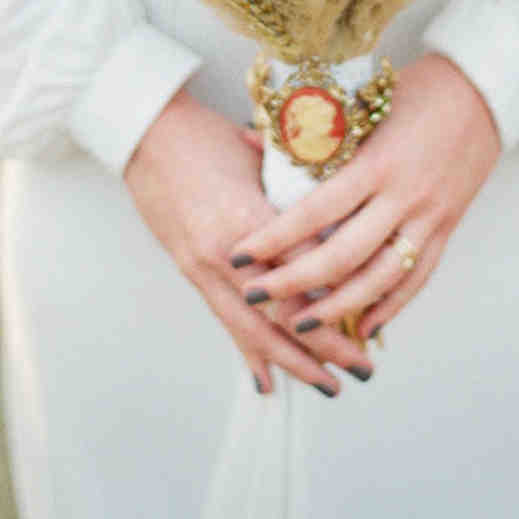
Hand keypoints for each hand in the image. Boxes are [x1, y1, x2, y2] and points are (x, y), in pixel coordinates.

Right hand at [123, 87, 374, 395]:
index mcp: (249, 219)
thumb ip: (296, 198)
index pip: (305, 274)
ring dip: (291, 361)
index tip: (373, 324)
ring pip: (252, 329)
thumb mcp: (262, 161)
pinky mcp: (188, 270)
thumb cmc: (207, 135)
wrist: (146, 134)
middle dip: (324, 348)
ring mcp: (202, 266)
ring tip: (326, 384)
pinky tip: (267, 381)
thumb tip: (341, 222)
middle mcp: (225, 253)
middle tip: (363, 369)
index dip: (339, 302)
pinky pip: (224, 319)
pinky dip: (248, 351)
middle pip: (281, 314)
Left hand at [226, 52, 501, 339]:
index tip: (240, 256)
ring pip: (379, 278)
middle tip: (255, 297)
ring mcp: (429, 216)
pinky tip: (363, 325)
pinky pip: (418, 277)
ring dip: (338, 307)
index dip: (275, 239)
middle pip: (342, 255)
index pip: (315, 212)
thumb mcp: (359, 103)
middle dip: (294, 283)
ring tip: (300, 326)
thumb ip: (306, 132)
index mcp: (376, 162)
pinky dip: (390, 305)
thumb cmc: (417, 89)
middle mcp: (403, 196)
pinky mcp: (447, 227)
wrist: (483, 91)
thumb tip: (247, 143)